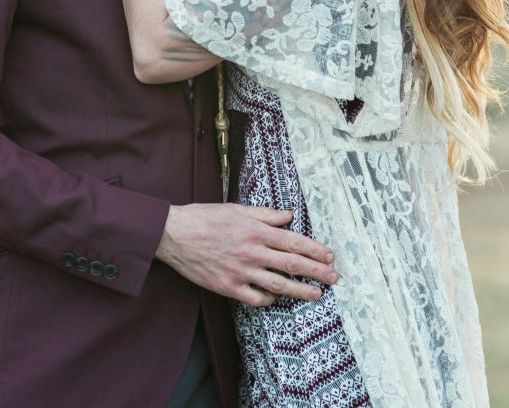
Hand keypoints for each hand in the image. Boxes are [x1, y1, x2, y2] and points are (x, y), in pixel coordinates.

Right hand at [156, 203, 338, 306]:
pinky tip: (277, 298)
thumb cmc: (204, 217)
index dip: (314, 249)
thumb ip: (265, 214)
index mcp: (255, 230)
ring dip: (300, 290)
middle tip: (334, 277)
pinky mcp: (228, 287)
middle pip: (291, 264)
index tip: (329, 255)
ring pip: (277, 285)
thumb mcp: (236, 209)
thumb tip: (288, 216)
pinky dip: (269, 300)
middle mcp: (251, 252)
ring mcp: (240, 272)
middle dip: (316, 271)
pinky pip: (255, 298)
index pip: (292, 241)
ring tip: (317, 294)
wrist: (174, 235)